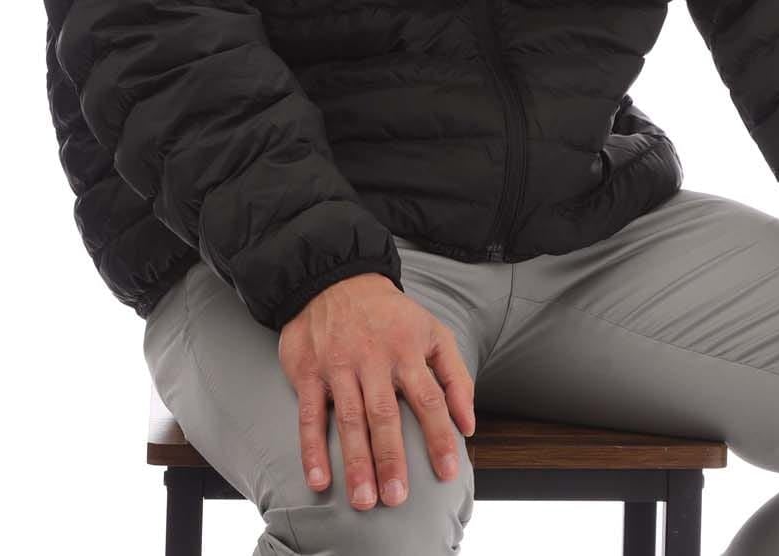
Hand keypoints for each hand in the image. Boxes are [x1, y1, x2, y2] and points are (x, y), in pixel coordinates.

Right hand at [277, 273, 475, 510]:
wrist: (336, 279)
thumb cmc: (391, 316)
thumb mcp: (433, 332)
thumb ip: (456, 376)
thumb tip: (468, 423)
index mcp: (407, 350)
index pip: (429, 399)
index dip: (440, 436)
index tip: (447, 471)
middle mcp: (373, 359)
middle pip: (385, 414)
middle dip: (391, 458)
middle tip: (398, 497)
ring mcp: (339, 366)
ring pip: (348, 419)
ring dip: (356, 461)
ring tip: (364, 498)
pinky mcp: (309, 372)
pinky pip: (310, 415)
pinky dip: (312, 449)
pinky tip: (320, 478)